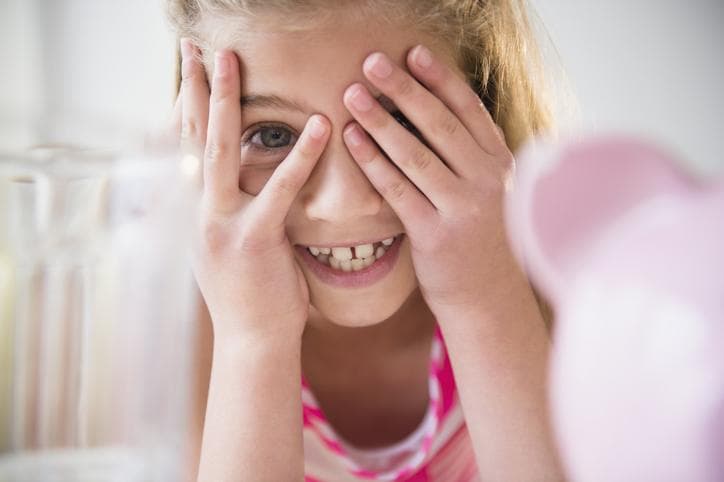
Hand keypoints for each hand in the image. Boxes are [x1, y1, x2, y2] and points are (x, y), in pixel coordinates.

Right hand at [178, 39, 330, 341]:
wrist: (252, 342)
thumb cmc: (251, 293)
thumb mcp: (228, 246)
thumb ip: (232, 208)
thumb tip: (242, 178)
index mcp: (194, 212)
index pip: (184, 148)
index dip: (183, 105)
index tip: (186, 69)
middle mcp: (197, 213)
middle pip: (189, 138)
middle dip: (191, 89)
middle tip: (195, 46)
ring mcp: (219, 226)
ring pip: (218, 152)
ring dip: (223, 102)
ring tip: (230, 61)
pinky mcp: (252, 241)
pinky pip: (278, 190)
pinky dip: (299, 156)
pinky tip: (317, 125)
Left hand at [342, 45, 515, 315]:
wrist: (488, 296)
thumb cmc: (480, 238)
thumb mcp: (489, 190)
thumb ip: (470, 155)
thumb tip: (431, 111)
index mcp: (501, 163)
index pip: (469, 110)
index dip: (440, 79)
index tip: (414, 53)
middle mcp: (486, 181)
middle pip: (439, 124)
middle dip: (404, 89)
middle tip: (372, 64)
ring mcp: (462, 208)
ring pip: (415, 154)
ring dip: (380, 120)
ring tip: (353, 95)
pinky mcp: (435, 234)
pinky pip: (397, 190)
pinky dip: (372, 161)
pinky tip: (352, 140)